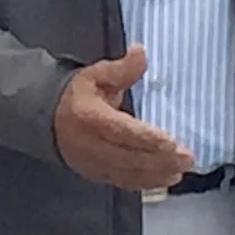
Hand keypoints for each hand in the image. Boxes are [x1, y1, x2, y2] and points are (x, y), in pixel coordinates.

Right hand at [52, 45, 193, 190]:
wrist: (46, 120)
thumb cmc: (76, 96)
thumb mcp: (95, 75)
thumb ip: (121, 69)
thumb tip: (141, 52)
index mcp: (90, 118)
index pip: (122, 132)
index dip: (148, 139)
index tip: (172, 142)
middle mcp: (91, 146)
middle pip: (129, 157)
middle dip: (161, 160)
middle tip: (188, 158)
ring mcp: (93, 164)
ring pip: (129, 174)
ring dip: (157, 174)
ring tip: (181, 170)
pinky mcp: (96, 175)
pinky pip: (124, 182)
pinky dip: (146, 182)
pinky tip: (165, 178)